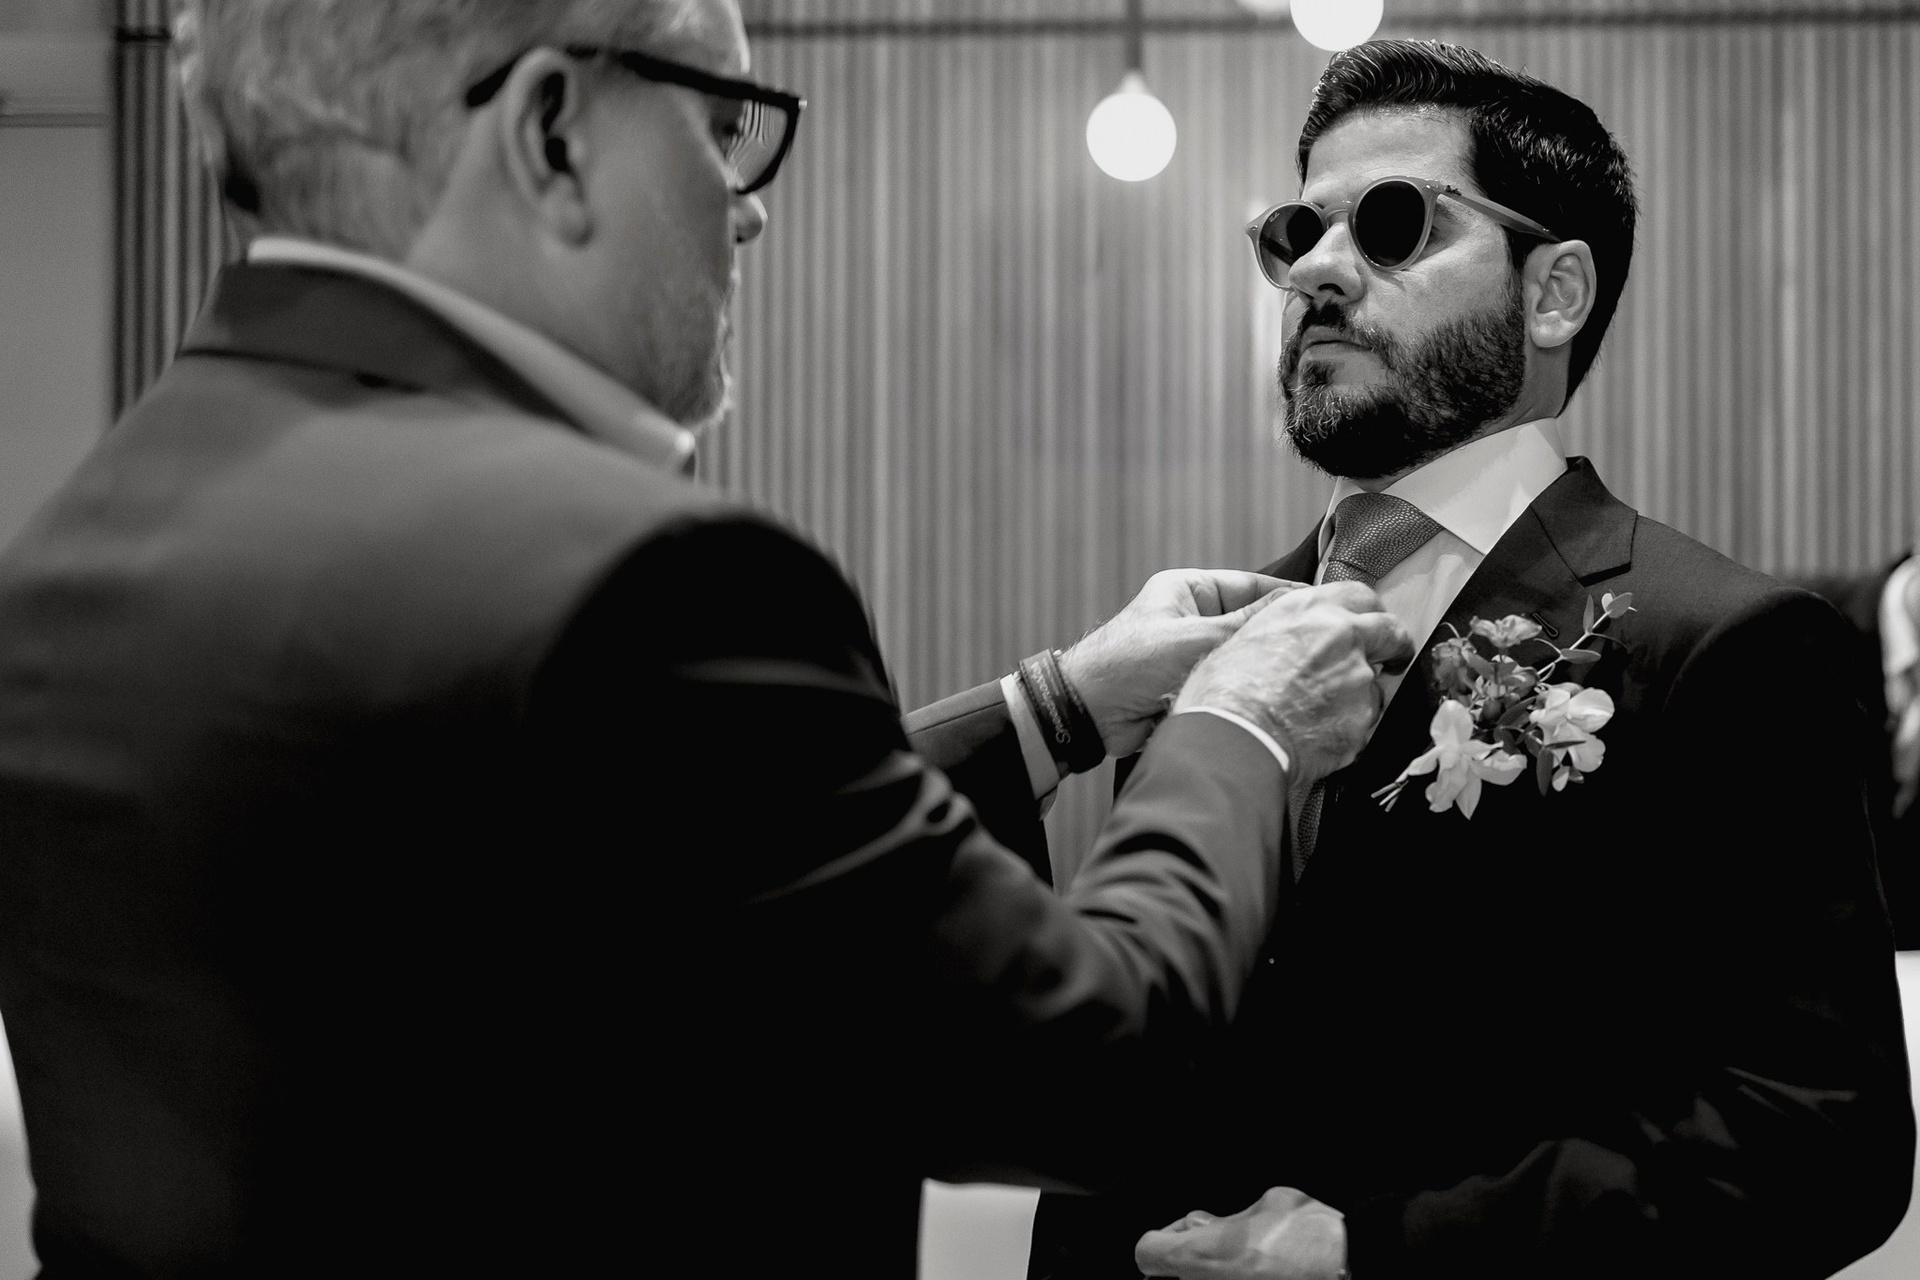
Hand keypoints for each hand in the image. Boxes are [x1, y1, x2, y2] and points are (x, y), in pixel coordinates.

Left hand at [1058, 570, 1301, 757]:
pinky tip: (1275, 696)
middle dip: (1279, 636)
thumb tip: (1294, 611)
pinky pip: (1230, 683)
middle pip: (1251, 623)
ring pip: (1242, 656)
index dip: (1287, 598)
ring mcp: (1194, 653)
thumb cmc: (1125, 665)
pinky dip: (1246, 689)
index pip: (1251, 587)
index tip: (1324, 609)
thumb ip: (1245, 626)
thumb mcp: (1193, 639)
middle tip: (1320, 645)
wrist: (1086, 715)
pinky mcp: (1193, 685)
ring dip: (1262, 666)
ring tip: (1303, 671)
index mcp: (1190, 591)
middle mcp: (1194, 618)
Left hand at [1135, 1187, 1347, 1279]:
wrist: (1352, 1266)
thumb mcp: (1266, 1205)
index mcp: (1204, 1256)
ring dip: (1214, 1274)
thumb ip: (1229, 1220)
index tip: (1191, 1230)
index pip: (1147, 1252)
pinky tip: (1266, 1272)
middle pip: (1169, 1277)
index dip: (1164, 1236)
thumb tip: (1211, 1226)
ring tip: (1248, 1262)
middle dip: (1189, 1260)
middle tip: (1221, 1248)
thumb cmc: (1310, 1235)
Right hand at [1173, 580, 1411, 784]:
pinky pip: (1365, 722)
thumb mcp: (1240, 640)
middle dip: (1394, 645)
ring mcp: (1358, 678)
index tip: (1368, 623)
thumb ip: (1278, 631)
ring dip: (1360, 695)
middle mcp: (1342, 636)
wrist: (1234, 739)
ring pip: (1376, 683)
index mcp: (1309, 609)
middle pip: (1391, 631)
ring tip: (1322, 714)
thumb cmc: (1224, 694)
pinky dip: (1349, 728)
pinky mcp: (1364, 718)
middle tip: (1388, 658)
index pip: (1360, 594)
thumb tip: (1285, 638)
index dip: (1367, 611)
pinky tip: (1318, 736)